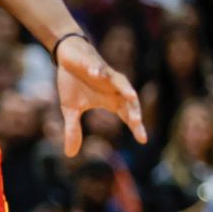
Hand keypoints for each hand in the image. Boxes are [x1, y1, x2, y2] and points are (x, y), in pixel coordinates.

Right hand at [55, 36, 146, 156]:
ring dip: (125, 88)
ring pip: (120, 82)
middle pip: (128, 100)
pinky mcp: (93, 62)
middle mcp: (113, 88)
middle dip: (133, 110)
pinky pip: (98, 67)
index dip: (135, 127)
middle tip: (137, 122)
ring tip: (130, 96)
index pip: (127, 115)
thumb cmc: (74, 83)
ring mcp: (105, 75)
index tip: (143, 140)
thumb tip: (70, 154)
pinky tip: (95, 74)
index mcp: (111, 100)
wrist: (69, 57)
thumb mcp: (71, 110)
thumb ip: (73, 130)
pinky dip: (97, 70)